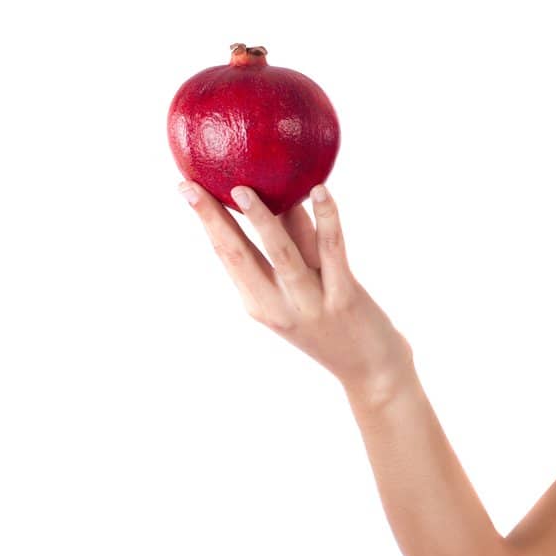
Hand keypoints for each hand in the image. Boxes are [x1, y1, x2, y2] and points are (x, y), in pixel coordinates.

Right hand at [182, 181, 413, 399]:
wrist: (370, 368)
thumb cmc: (332, 323)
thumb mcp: (297, 291)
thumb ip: (288, 247)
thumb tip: (274, 191)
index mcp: (259, 303)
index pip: (226, 256)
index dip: (205, 221)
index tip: (185, 188)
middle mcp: (279, 303)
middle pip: (240, 256)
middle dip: (214, 220)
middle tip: (192, 187)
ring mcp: (311, 301)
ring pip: (282, 254)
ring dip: (261, 221)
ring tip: (243, 189)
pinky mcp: (345, 296)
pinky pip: (332, 251)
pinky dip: (327, 219)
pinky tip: (320, 191)